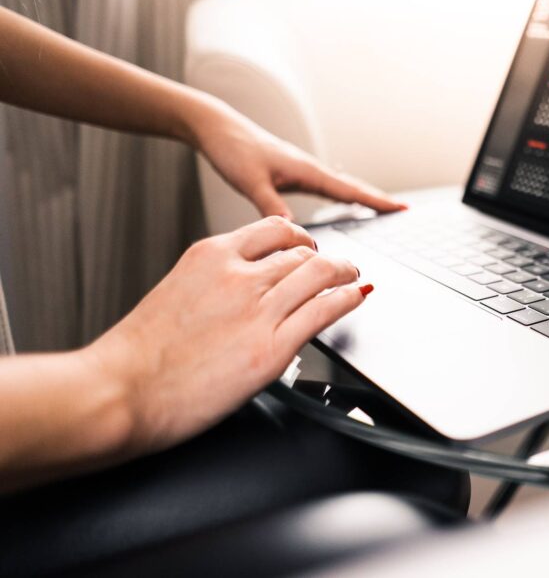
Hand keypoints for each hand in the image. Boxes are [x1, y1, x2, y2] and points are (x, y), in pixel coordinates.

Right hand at [85, 216, 370, 453]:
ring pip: (320, 274)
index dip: (299, 237)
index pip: (272, 229)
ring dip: (344, 273)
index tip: (307, 245)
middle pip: (301, 253)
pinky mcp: (273, 347)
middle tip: (337, 267)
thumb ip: (212, 285)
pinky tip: (357, 296)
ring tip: (352, 278)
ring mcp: (258, 310)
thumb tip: (238, 292)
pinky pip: (326, 310)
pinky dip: (348, 298)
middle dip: (325, 259)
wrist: (119, 392)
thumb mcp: (176, 294)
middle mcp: (238, 275)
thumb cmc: (136, 357)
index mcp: (210, 256)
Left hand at [187, 96, 405, 219]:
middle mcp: (310, 168)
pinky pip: (328, 185)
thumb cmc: (234, 150)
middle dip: (378, 199)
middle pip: (353, 186)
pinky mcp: (293, 170)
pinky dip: (344, 193)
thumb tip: (292, 230)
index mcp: (307, 170)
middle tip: (403, 209)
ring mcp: (303, 169)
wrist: (218, 129)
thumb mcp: (251, 181)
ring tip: (382, 207)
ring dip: (363, 196)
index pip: (350, 190)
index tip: (401, 208)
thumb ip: (271, 205)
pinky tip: (344, 199)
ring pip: (342, 185)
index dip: (376, 201)